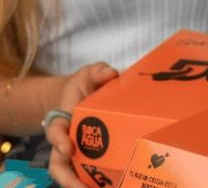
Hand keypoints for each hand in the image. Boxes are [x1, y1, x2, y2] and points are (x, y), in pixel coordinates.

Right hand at [45, 62, 117, 187]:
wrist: (80, 96)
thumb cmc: (84, 86)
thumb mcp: (89, 74)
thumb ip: (98, 71)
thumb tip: (110, 73)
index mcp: (63, 120)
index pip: (55, 133)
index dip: (59, 141)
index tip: (68, 148)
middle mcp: (66, 140)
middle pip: (58, 164)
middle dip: (67, 178)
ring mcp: (76, 151)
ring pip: (71, 174)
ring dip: (80, 185)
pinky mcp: (89, 156)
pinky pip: (89, 173)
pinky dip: (96, 182)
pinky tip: (112, 185)